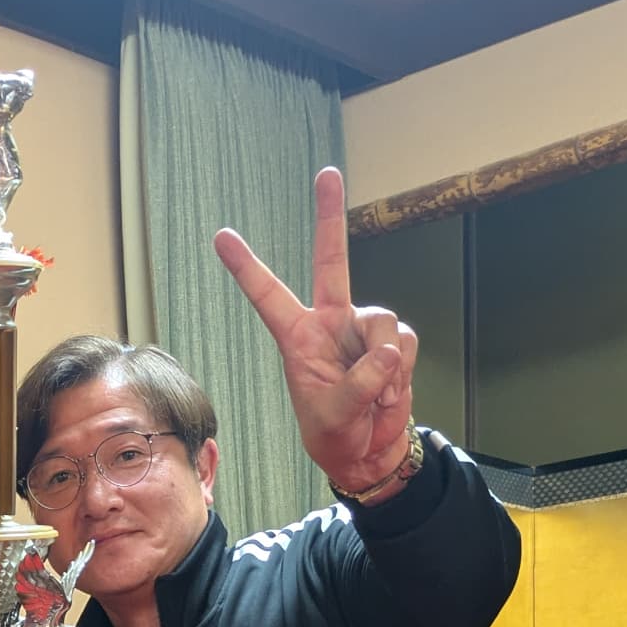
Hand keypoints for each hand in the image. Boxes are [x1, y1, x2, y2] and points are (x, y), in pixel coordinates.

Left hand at [214, 167, 418, 499]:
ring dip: (385, 363)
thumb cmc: (335, 434)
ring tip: (375, 394)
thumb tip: (390, 351)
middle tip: (327, 174)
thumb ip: (359, 383)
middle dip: (331, 217)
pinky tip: (391, 392)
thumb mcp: (334, 416)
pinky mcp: (393, 341)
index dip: (246, 267)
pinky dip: (403, 372)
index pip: (268, 296)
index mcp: (297, 338)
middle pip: (332, 262)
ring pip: (382, 322)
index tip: (221, 236)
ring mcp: (362, 329)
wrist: (369, 452)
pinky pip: (405, 343)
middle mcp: (330, 322)